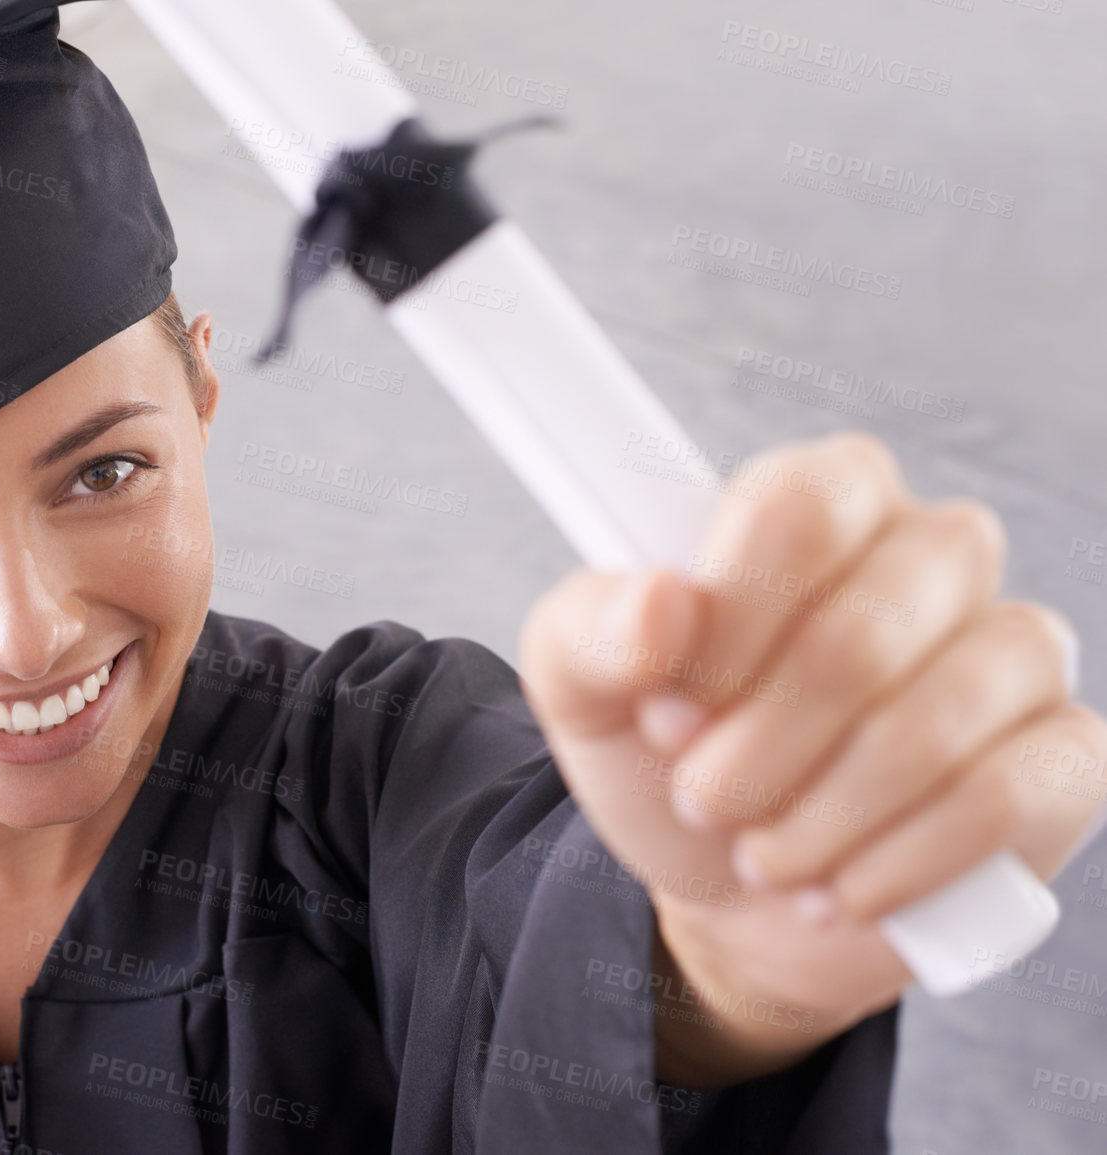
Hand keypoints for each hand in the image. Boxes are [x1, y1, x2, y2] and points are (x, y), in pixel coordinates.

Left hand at [517, 431, 1106, 1085]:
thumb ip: (591, 631)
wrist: (734, 886)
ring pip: (930, 727)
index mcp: (820, 500)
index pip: (798, 509)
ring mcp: (1012, 649)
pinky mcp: (1062, 755)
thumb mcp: (584, 691)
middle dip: (756, 750)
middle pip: (858, 636)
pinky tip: (842, 886)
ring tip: (760, 851)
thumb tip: (660, 601)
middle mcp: (933, 551)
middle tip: (703, 798)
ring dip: (817, 818)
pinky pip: (1001, 800)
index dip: (727, 623)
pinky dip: (898, 863)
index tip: (671, 704)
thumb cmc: (670, 755)